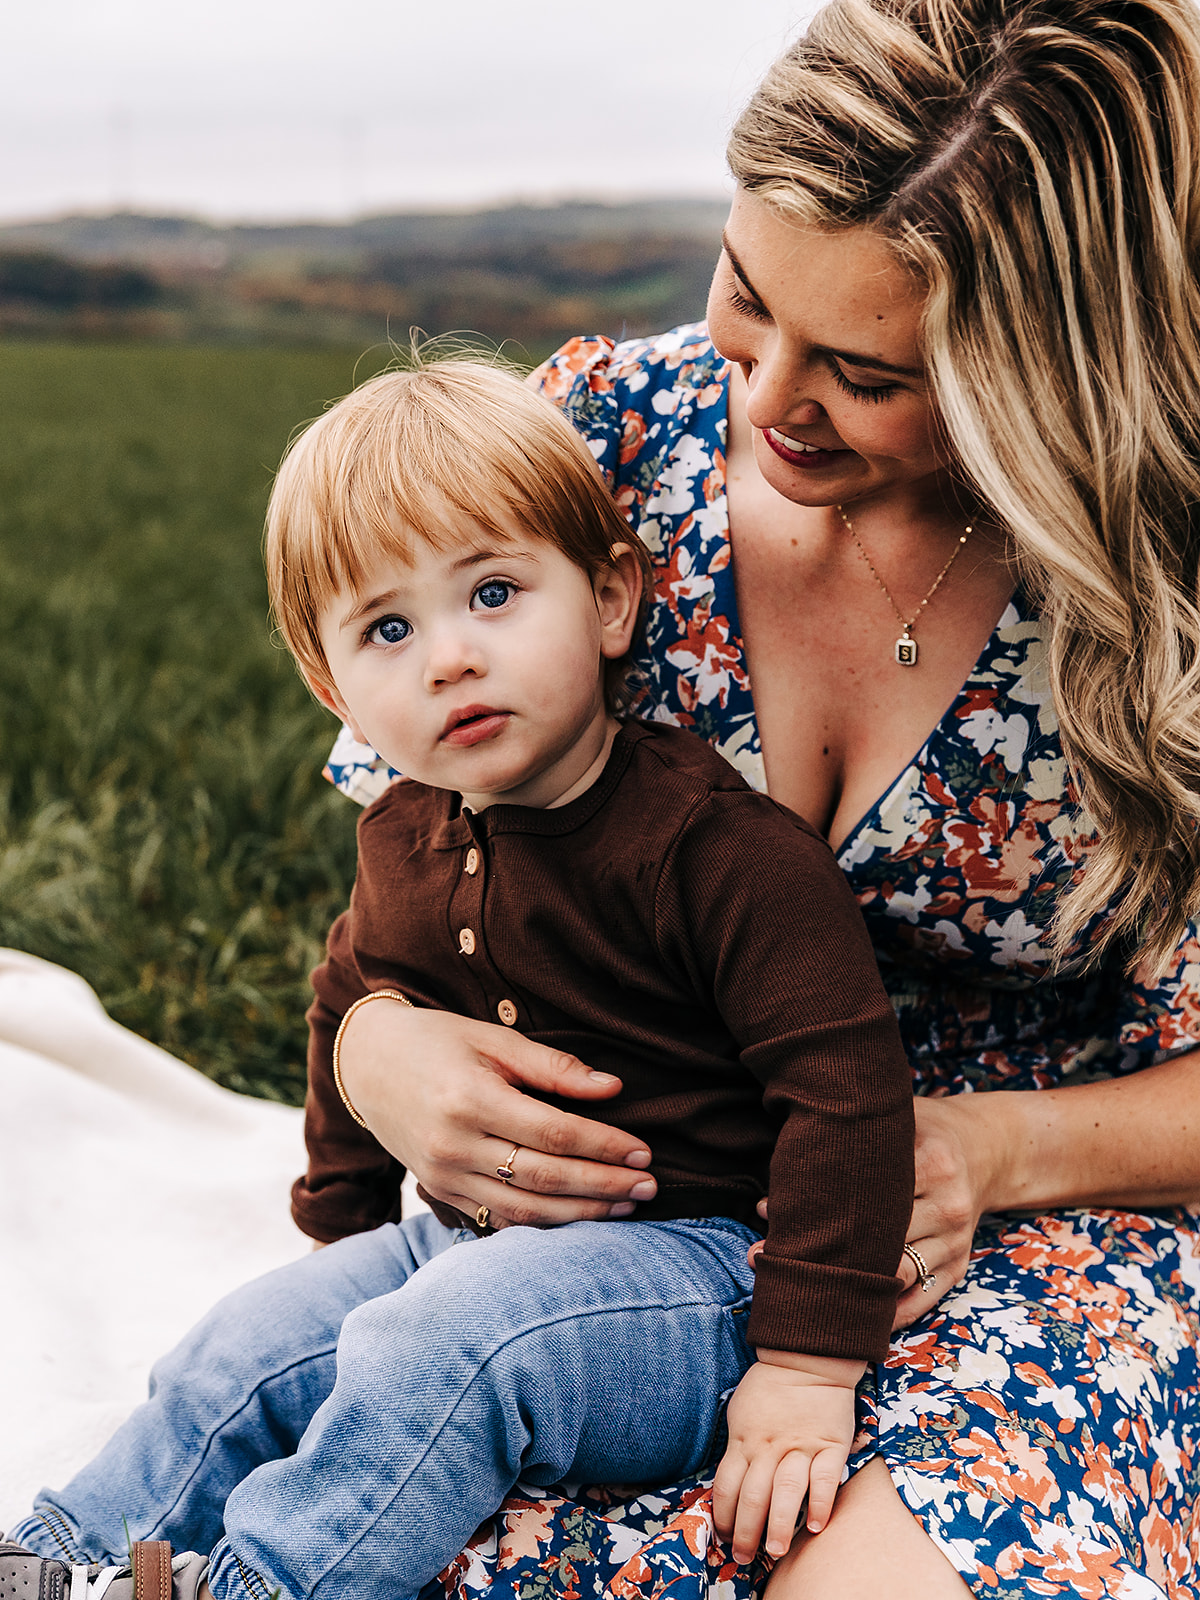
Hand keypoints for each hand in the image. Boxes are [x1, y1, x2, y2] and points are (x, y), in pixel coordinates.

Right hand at [337, 1000, 657, 1224]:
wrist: (366, 1064)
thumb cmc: (437, 1041)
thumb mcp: (492, 1039)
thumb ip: (553, 1066)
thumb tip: (613, 1088)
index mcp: (470, 1099)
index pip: (552, 1133)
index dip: (603, 1146)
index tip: (644, 1151)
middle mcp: (454, 1145)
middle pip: (544, 1176)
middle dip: (603, 1185)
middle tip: (651, 1186)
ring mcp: (443, 1175)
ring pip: (524, 1208)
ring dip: (581, 1213)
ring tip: (626, 1207)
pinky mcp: (439, 1191)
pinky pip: (498, 1218)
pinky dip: (542, 1223)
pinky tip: (579, 1218)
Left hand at [712, 1352, 862, 1562]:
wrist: (807, 1359)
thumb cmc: (769, 1388)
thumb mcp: (740, 1412)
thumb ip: (737, 1446)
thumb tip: (729, 1484)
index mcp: (744, 1439)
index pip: (727, 1485)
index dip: (722, 1516)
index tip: (723, 1537)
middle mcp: (769, 1447)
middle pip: (753, 1496)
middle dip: (746, 1532)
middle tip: (743, 1557)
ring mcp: (800, 1446)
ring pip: (786, 1493)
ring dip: (780, 1526)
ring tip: (775, 1551)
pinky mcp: (830, 1444)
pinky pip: (825, 1479)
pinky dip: (821, 1504)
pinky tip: (817, 1526)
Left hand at [749, 1095, 1012, 1329]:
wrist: (987, 1151)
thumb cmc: (926, 1129)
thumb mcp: (900, 1114)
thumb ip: (853, 1128)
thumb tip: (790, 1155)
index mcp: (930, 1161)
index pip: (867, 1192)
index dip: (815, 1204)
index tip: (766, 1212)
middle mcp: (946, 1206)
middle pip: (877, 1238)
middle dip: (821, 1251)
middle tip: (765, 1256)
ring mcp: (954, 1241)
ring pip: (894, 1275)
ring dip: (843, 1286)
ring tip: (794, 1287)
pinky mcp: (958, 1267)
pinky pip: (918, 1301)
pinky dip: (880, 1313)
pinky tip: (841, 1314)